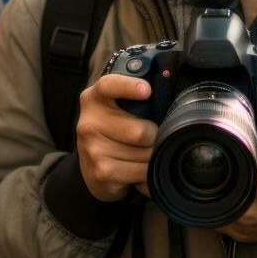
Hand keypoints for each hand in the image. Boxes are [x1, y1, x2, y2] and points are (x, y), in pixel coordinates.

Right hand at [76, 74, 156, 201]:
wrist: (91, 167)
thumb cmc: (114, 131)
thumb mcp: (118, 109)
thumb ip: (135, 99)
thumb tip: (167, 90)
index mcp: (94, 98)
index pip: (108, 86)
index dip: (128, 86)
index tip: (147, 90)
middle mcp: (89, 122)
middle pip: (139, 131)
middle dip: (154, 136)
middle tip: (152, 136)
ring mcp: (93, 149)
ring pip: (144, 153)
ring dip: (151, 155)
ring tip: (141, 153)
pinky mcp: (101, 171)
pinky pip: (141, 171)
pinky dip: (147, 171)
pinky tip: (138, 167)